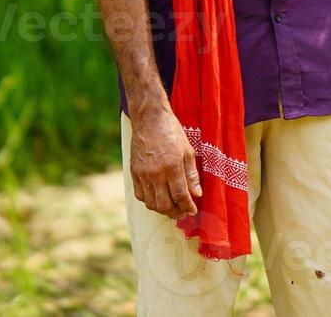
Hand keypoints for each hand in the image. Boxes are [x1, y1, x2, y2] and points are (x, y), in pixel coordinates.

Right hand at [128, 106, 203, 220]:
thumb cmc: (172, 132)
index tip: (192, 211)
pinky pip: (140, 195)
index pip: (181, 195)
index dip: (188, 206)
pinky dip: (149, 201)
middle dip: (175, 212)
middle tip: (182, 212)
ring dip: (162, 209)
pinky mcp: (133, 173)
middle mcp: (155, 173)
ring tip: (172, 207)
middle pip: (164, 204)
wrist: (149, 119)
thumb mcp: (188, 151)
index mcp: (172, 166)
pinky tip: (158, 198)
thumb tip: (197, 194)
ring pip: (151, 203)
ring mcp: (142, 174)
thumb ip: (192, 175)